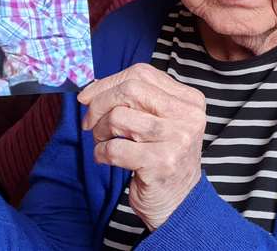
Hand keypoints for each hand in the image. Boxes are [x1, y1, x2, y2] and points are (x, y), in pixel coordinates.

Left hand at [78, 63, 205, 230]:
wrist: (179, 202)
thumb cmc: (162, 156)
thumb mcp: (158, 121)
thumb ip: (134, 99)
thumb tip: (91, 88)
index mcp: (189, 100)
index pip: (141, 74)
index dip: (108, 82)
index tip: (88, 96)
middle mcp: (188, 116)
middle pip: (130, 90)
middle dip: (99, 104)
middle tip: (89, 121)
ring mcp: (177, 140)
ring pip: (118, 117)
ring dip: (100, 131)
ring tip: (103, 142)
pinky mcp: (162, 163)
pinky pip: (115, 148)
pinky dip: (101, 152)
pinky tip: (106, 158)